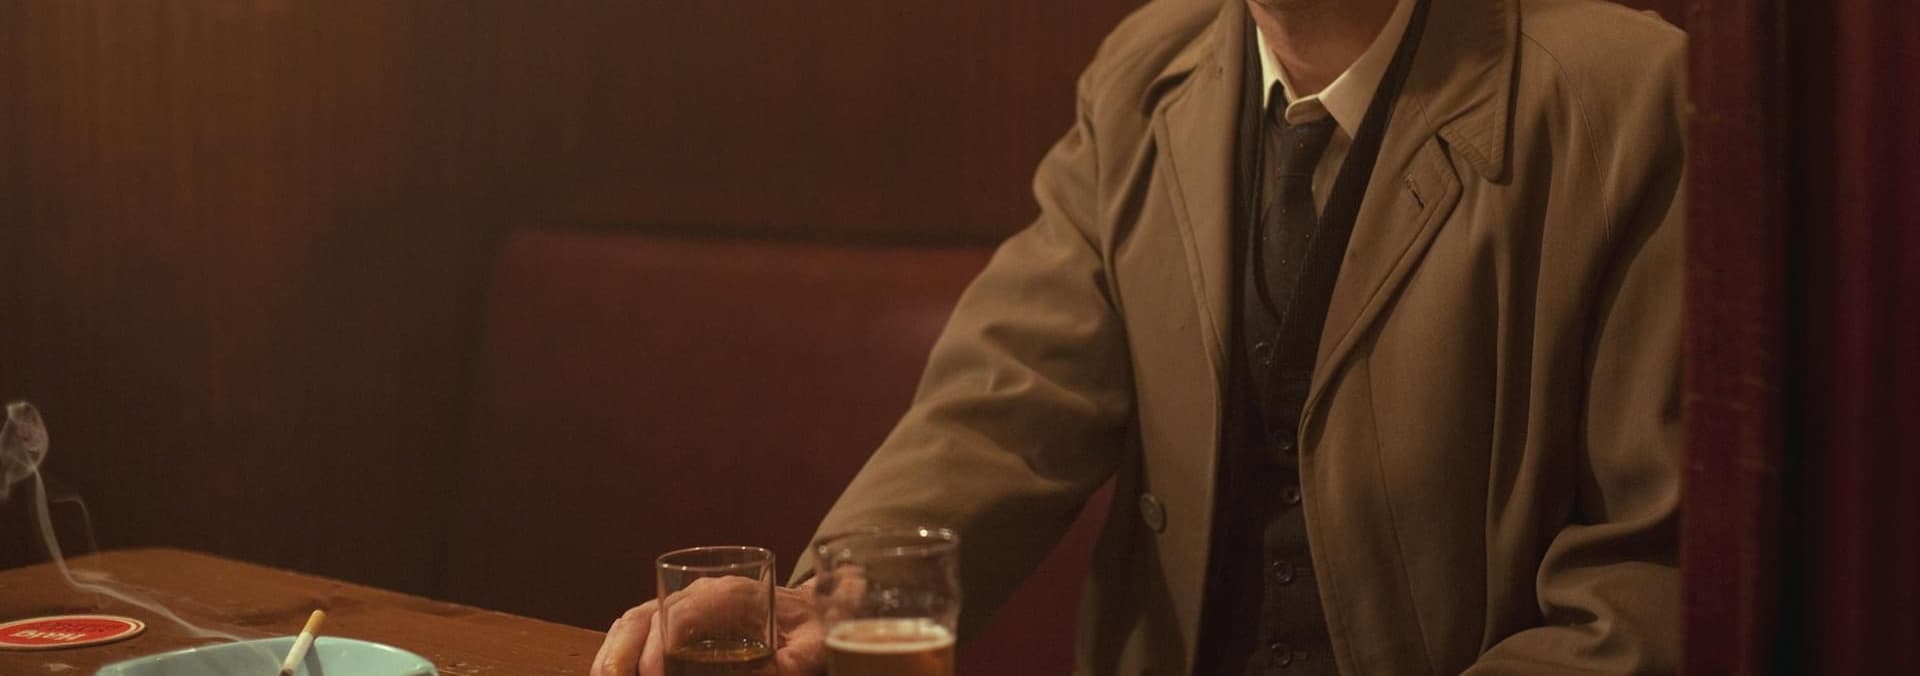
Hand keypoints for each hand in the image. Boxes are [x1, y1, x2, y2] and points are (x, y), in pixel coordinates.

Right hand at [592, 578, 825, 675]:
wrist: (806, 613)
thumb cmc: (809, 629)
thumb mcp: (811, 647)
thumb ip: (792, 665)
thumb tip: (765, 675)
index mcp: (731, 593)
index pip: (683, 613)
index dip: (663, 646)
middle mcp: (696, 593)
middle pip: (645, 617)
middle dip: (624, 654)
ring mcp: (678, 606)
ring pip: (631, 624)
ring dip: (611, 656)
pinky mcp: (668, 623)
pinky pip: (632, 632)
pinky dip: (614, 654)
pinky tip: (607, 674)